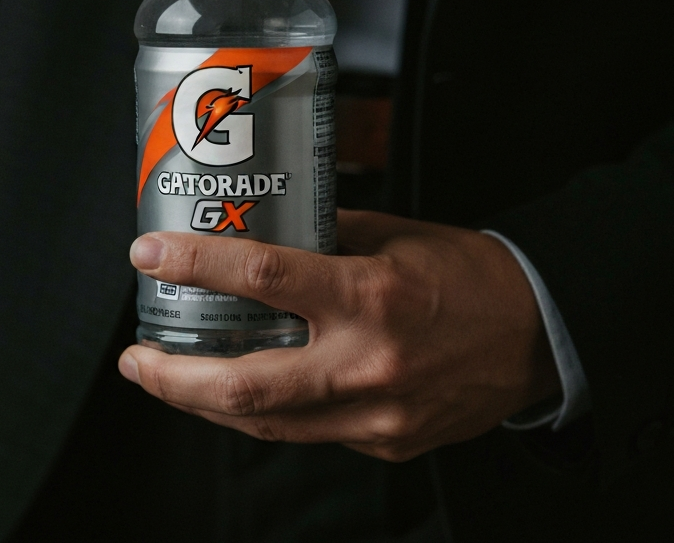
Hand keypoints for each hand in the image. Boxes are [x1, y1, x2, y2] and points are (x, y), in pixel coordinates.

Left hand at [119, 210, 560, 461]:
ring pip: (267, 423)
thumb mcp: (393, 235)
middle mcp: (367, 364)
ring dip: (207, 404)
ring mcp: (376, 416)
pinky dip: (265, 412)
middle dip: (174, 378)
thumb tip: (267, 228)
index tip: (150, 252)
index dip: (196, 263)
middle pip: (245, 386)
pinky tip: (239, 393)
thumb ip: (325, 236)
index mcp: (370, 296)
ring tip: (169, 379)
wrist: (537, 335)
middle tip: (135, 360)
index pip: (264, 278)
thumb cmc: (465, 275)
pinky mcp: (385, 445)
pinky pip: (307, 432)